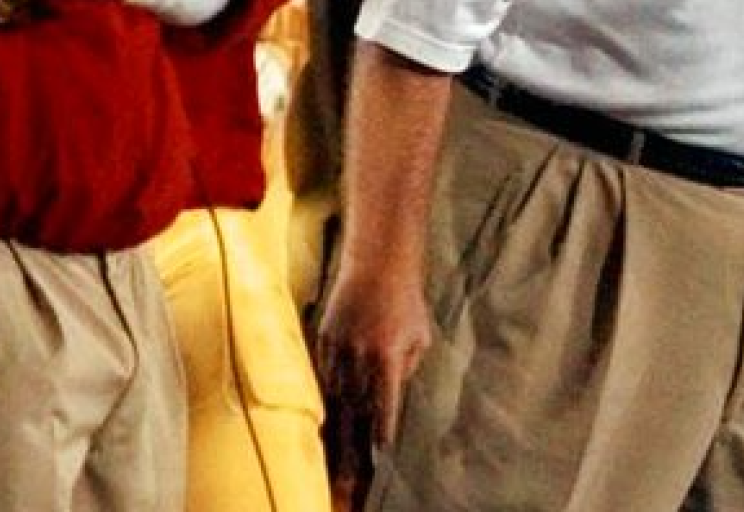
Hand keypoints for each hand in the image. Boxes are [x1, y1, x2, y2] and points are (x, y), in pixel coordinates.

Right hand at [316, 261, 434, 452]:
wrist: (377, 263)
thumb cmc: (406, 301)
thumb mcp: (420, 336)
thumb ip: (407, 370)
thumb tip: (391, 398)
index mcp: (388, 357)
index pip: (385, 406)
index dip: (382, 432)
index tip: (381, 455)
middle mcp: (360, 356)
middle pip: (355, 411)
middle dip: (353, 446)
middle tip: (351, 479)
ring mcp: (338, 348)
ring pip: (335, 398)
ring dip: (337, 428)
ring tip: (337, 456)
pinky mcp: (324, 339)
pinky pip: (323, 377)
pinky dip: (326, 399)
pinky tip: (327, 418)